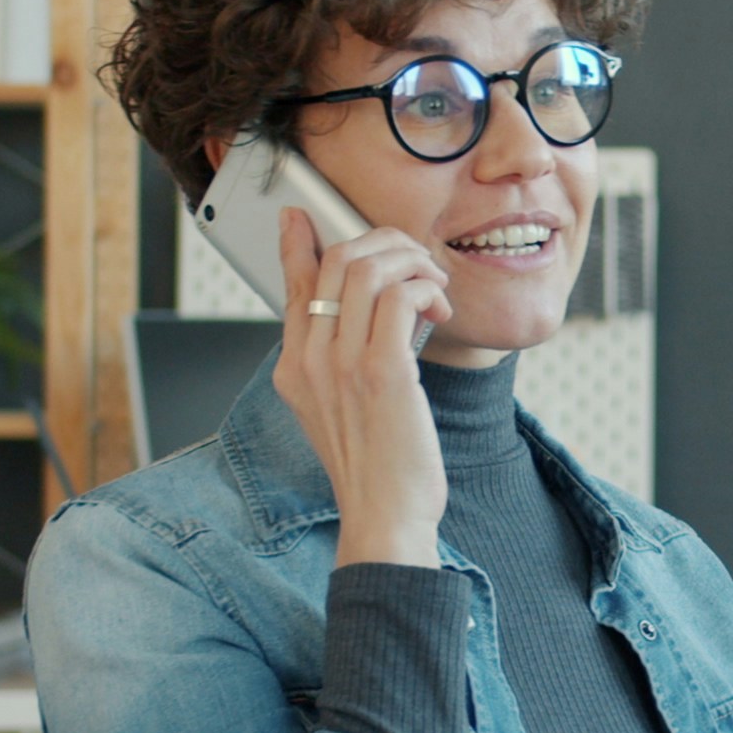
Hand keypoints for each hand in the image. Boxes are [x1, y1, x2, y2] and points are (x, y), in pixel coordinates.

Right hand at [270, 206, 455, 568]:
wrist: (385, 517)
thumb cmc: (376, 467)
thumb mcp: (342, 409)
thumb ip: (340, 360)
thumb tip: (366, 312)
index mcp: (294, 367)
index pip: (292, 285)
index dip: (298, 242)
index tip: (303, 215)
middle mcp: (308, 361)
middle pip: (334, 261)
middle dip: (384, 244)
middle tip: (418, 262)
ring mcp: (340, 365)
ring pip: (367, 268)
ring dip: (412, 262)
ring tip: (435, 287)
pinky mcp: (381, 372)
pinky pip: (399, 296)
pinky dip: (425, 288)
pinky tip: (439, 308)